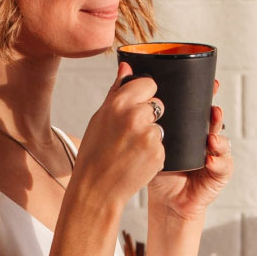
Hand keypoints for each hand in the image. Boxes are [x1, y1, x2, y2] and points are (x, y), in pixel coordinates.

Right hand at [72, 62, 165, 209]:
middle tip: (129, 133)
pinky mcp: (159, 153)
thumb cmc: (94, 154)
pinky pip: (162, 146)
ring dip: (150, 136)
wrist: (96, 189)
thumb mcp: (99, 118)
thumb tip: (126, 66)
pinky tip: (136, 161)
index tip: (135, 106)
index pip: (149, 84)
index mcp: (119, 103)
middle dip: (149, 116)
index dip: (144, 95)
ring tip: (131, 150)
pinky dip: (153, 153)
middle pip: (158, 105)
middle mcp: (136, 116)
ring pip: (160, 127)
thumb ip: (117, 92)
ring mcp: (149, 136)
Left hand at [146, 79, 232, 219]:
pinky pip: (224, 166)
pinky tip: (210, 160)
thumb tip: (127, 78)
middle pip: (214, 122)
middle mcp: (204, 139)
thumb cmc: (158, 172)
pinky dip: (219, 161)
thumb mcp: (148, 143)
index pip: (199, 109)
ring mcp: (214, 156)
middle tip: (212, 110)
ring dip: (219, 137)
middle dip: (215, 114)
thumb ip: (141, 117)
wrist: (166, 201)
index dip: (206, 96)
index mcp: (189, 130)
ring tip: (212, 137)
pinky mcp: (218, 174)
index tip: (211, 85)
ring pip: (222, 142)